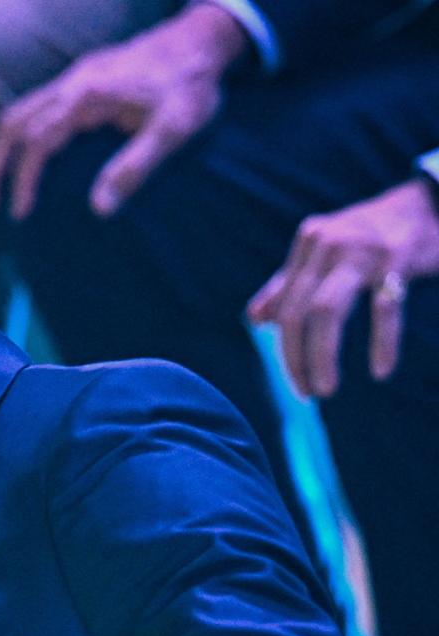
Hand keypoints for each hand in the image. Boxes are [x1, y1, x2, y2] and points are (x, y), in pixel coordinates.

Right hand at [0, 3, 245, 219]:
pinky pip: (32, 107)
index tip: (20, 214)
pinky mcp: (78, 80)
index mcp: (86, 96)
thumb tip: (98, 211)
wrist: (200, 41)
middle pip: (11, 123)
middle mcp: (70, 84)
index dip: (23, 180)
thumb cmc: (190, 88)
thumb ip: (134, 168)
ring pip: (17, 112)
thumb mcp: (173, 131)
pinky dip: (17, 136)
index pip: (37, 141)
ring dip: (0, 150)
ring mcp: (71, 78)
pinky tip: (24, 160)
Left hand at [248, 178, 438, 395]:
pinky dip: (382, 342)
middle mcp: (328, 244)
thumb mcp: (326, 252)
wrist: (431, 202)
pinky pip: (384, 307)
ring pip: (327, 310)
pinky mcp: (397, 258)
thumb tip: (254, 319)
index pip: (285, 304)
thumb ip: (290, 283)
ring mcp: (362, 250)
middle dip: (296, 357)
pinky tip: (380, 370)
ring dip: (322, 354)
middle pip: (298, 310)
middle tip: (306, 393)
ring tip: (325, 388)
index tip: (294, 381)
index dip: (285, 346)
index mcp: (309, 242)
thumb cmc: (373, 234)